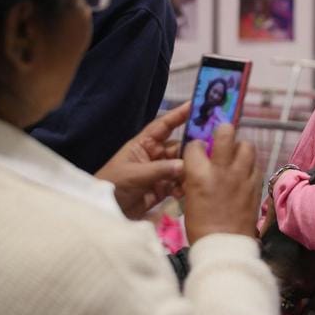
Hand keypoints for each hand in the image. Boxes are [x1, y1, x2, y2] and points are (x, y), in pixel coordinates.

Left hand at [96, 101, 190, 218]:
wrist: (105, 210)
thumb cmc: (113, 184)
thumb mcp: (134, 174)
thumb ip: (160, 169)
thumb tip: (184, 165)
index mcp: (144, 144)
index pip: (164, 126)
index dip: (178, 115)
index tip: (195, 105)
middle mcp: (155, 155)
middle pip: (178, 147)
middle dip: (191, 149)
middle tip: (208, 151)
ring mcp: (160, 172)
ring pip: (181, 166)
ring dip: (188, 171)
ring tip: (196, 176)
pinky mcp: (163, 188)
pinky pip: (179, 184)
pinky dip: (183, 187)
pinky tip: (184, 192)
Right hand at [182, 124, 261, 243]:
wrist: (225, 245)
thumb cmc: (200, 226)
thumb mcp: (189, 198)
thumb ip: (195, 177)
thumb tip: (199, 165)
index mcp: (199, 174)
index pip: (196, 145)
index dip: (196, 146)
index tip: (198, 151)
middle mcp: (222, 169)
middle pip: (226, 133)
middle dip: (223, 131)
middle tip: (222, 139)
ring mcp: (242, 175)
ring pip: (247, 145)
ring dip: (240, 148)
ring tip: (236, 157)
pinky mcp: (257, 183)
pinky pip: (256, 164)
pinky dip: (250, 165)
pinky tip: (245, 172)